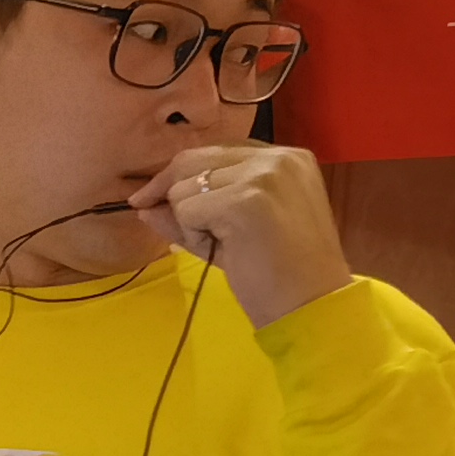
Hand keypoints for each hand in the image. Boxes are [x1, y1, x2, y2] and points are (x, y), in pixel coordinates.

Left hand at [133, 142, 353, 328]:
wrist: (310, 303)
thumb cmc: (278, 273)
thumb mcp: (233, 231)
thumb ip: (193, 211)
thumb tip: (143, 203)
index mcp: (287, 158)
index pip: (215, 152)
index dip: (180, 175)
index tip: (152, 198)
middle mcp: (278, 157)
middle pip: (193, 160)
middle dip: (172, 195)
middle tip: (190, 232)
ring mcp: (264, 174)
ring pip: (184, 187)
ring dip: (190, 223)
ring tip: (228, 245)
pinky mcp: (247, 198)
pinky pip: (187, 209)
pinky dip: (194, 236)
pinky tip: (227, 250)